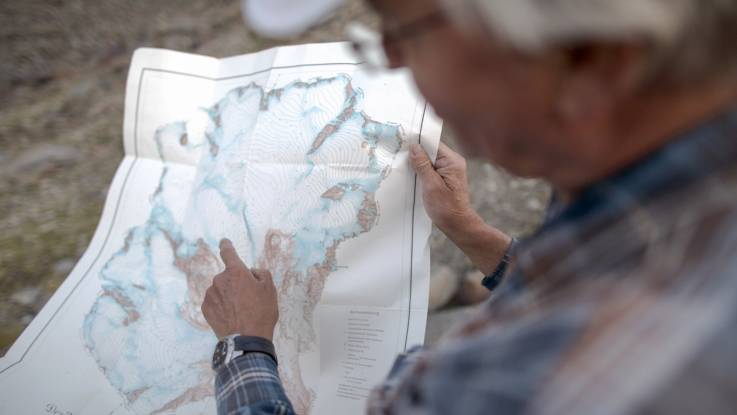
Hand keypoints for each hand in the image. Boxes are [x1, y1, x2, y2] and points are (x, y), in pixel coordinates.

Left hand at [201, 239, 278, 339]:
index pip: (228, 253)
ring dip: (229, 295)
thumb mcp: (270, 289)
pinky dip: (222, 306)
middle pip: (229, 276)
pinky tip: (232, 316)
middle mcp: (219, 280)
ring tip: (241, 311)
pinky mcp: (206, 308)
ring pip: (221, 290)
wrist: (246, 339)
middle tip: (249, 299)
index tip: (224, 242)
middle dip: (237, 283)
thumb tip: (251, 272)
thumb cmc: (261, 312)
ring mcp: (210, 294)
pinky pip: (215, 302)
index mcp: (236, 272)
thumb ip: (261, 274)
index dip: (227, 246)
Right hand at [410, 142, 510, 274]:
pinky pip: (430, 168)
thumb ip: (422, 165)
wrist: (457, 225)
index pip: (433, 144)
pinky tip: (411, 175)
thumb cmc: (446, 208)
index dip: (418, 142)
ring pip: (429, 160)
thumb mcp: (431, 185)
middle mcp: (453, 162)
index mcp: (452, 161)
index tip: (402, 141)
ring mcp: (449, 170)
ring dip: (417, 163)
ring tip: (402, 165)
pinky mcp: (444, 178)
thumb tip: (414, 147)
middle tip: (398, 153)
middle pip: (430, 151)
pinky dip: (421, 171)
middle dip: (415, 153)